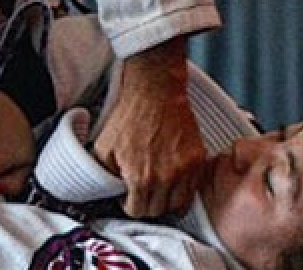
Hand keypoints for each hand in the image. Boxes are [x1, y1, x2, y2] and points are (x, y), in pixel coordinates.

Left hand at [92, 39, 205, 217]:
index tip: (128, 195)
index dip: (129, 204)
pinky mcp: (198, 159)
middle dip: (147, 203)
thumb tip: (106, 189)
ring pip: (179, 205)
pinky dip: (184, 188)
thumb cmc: (130, 115)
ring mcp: (185, 169)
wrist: (155, 90)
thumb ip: (104, 173)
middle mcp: (166, 177)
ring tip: (158, 187)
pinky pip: (193, 188)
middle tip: (141, 190)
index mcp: (141, 177)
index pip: (137, 211)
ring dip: (167, 200)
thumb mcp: (104, 146)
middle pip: (158, 211)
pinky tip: (173, 178)